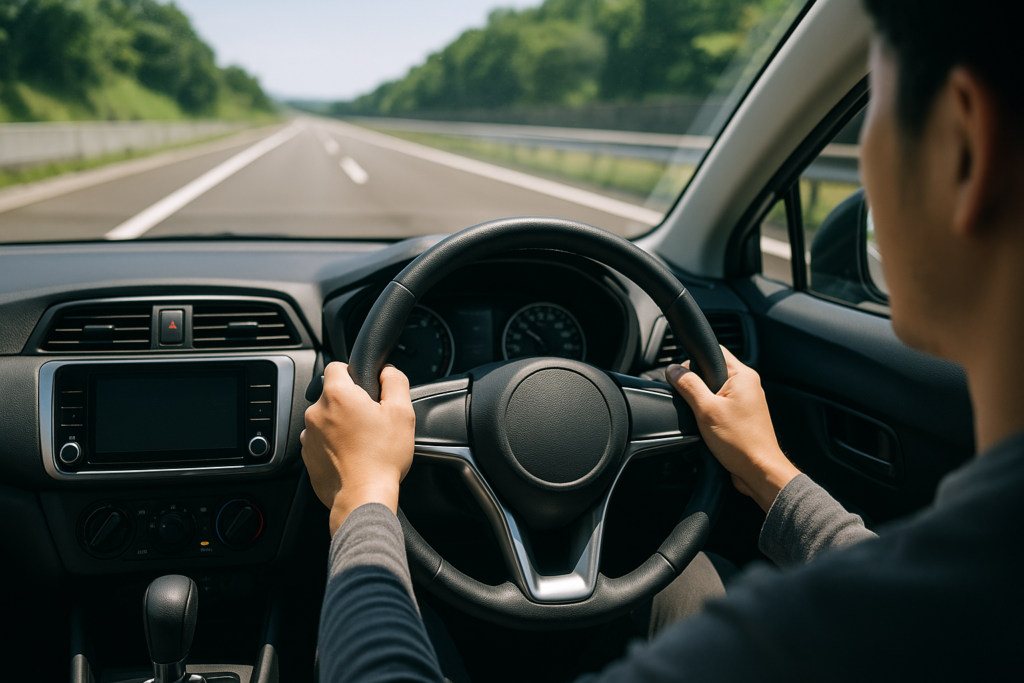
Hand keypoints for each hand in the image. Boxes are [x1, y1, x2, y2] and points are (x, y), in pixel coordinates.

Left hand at [300, 362, 415, 534]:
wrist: (363, 496)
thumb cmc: (382, 457)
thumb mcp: (402, 412)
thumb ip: (395, 382)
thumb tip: (387, 372)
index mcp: (338, 395)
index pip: (336, 366)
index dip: (352, 373)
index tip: (364, 388)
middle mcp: (317, 412)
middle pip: (331, 395)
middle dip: (349, 403)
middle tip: (370, 420)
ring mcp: (308, 435)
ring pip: (325, 419)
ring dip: (339, 425)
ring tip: (362, 442)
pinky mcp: (307, 456)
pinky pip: (320, 441)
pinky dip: (333, 445)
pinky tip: (352, 455)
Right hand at [667, 347, 799, 512]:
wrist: (759, 471)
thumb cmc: (741, 443)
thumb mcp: (706, 410)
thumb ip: (688, 386)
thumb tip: (673, 370)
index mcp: (743, 376)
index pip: (714, 351)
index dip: (694, 361)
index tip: (683, 377)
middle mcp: (747, 385)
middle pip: (711, 371)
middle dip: (697, 386)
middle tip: (696, 404)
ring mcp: (746, 401)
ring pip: (714, 391)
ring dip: (703, 402)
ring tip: (705, 419)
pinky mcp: (742, 416)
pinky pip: (719, 406)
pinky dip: (710, 413)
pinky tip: (709, 427)